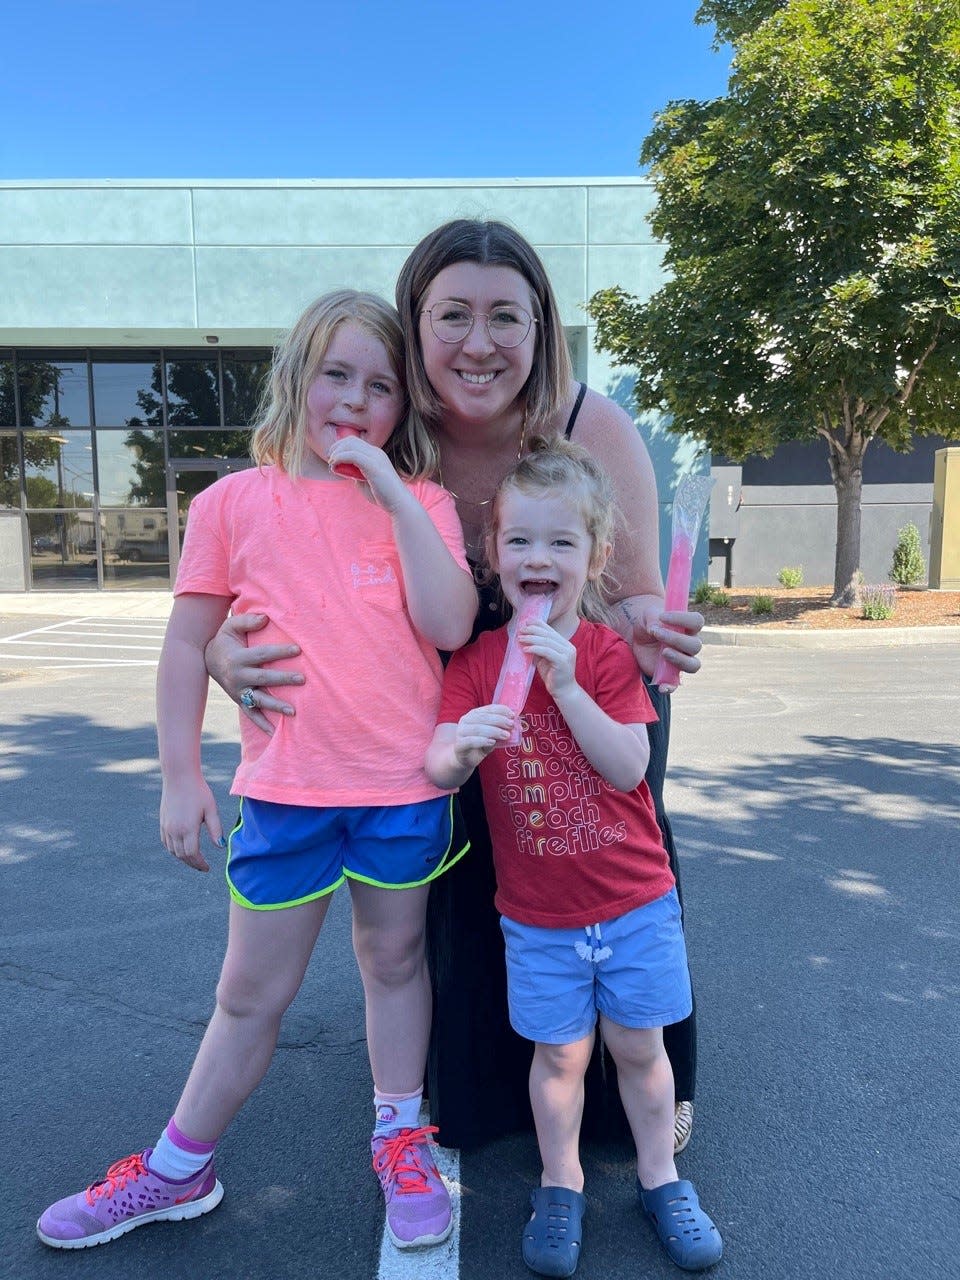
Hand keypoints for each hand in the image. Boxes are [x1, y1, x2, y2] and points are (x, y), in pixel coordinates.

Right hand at [160, 777, 223, 871]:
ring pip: (173, 851)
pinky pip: (166, 842)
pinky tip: (181, 849)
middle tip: (202, 866)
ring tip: (194, 859)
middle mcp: (175, 830)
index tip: (207, 868)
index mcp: (188, 828)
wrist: (179, 777)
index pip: (192, 854)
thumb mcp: (211, 809)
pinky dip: (173, 850)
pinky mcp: (162, 822)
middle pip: (182, 855)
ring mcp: (166, 827)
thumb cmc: (199, 791)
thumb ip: (216, 829)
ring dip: (183, 858)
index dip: (200, 864)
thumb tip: (221, 847)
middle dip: (192, 863)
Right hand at [204, 613, 303, 734]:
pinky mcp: (239, 701)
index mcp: (238, 658)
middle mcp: (238, 677)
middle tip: (303, 679)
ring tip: (293, 711)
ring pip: (258, 700)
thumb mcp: (231, 626)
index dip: (280, 652)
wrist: (207, 660)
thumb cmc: (226, 640)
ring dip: (275, 706)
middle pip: (263, 679)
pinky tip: (275, 732)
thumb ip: (247, 621)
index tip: (299, 649)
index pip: (262, 655)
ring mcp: (238, 691)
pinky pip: (250, 714)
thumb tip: (265, 618)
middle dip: (283, 679)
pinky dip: (261, 724)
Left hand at [327, 438, 406, 512]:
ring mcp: (375, 458)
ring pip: (350, 445)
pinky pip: (352, 455)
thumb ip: (355, 474)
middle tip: (329, 460)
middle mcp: (376, 452)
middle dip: (336, 447)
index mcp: (376, 454)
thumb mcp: (365, 481)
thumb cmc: (383, 495)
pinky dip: (340, 458)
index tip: (332, 458)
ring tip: (331, 464)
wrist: (399, 503)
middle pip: (351, 440)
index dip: (340, 447)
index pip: (354, 442)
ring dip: (337, 453)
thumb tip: (344, 470)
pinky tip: (334, 465)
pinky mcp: (373, 466)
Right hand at [454, 705, 514, 768]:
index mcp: (474, 714)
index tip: (513, 715)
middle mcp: (466, 720)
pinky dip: (483, 740)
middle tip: (511, 726)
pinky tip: (492, 742)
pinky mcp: (459, 744)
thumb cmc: (480, 744)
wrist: (465, 758)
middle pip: (483, 718)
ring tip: (506, 735)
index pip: (488, 709)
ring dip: (494, 731)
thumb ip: (501, 729)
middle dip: (499, 720)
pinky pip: (471, 741)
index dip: (501, 710)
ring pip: (478, 729)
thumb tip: (516, 726)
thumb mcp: (493, 735)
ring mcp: (461, 732)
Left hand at [518, 620, 577, 698]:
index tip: (526, 622)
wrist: (563, 691)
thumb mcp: (545, 659)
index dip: (539, 624)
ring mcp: (567, 654)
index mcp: (566, 644)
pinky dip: (535, 649)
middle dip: (533, 630)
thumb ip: (540, 649)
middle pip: (548, 634)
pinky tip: (526, 649)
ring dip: (531, 639)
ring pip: (547, 642)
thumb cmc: (553, 676)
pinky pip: (547, 652)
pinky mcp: (562, 662)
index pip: (551, 631)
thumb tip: (526, 638)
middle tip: (520, 630)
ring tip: (520, 639)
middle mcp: (568, 647)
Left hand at [630, 606, 703, 680]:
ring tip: (663, 653)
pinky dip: (670, 687)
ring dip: (680, 659)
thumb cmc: (649, 623)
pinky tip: (661, 686)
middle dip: (676, 639)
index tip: (662, 617)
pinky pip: (675, 685)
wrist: (639, 638)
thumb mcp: (647, 615)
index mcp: (688, 627)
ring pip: (693, 665)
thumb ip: (653, 618)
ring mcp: (682, 661)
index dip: (683, 619)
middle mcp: (689, 645)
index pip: (697, 621)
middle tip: (657, 634)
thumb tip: (655, 629)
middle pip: (695, 645)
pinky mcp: (670, 674)